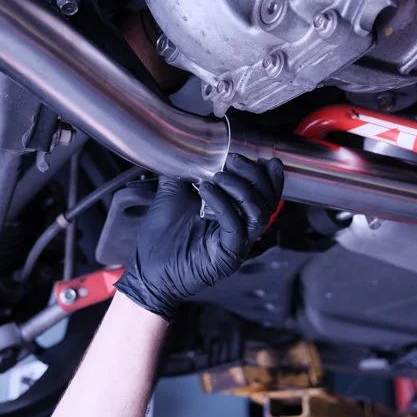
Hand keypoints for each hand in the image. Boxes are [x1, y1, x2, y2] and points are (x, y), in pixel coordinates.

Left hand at [115, 154, 284, 320]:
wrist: (148, 269)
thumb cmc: (162, 237)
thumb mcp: (173, 194)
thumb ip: (182, 172)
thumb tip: (182, 147)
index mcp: (236, 214)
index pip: (265, 194)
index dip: (268, 175)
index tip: (257, 157)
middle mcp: (242, 229)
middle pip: (267, 200)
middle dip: (253, 175)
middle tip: (232, 160)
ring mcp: (237, 244)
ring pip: (259, 212)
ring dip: (240, 188)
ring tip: (216, 177)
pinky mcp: (227, 256)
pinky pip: (236, 226)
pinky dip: (223, 204)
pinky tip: (205, 190)